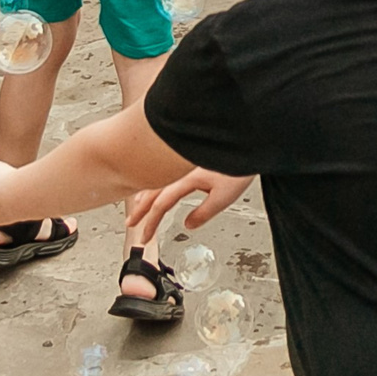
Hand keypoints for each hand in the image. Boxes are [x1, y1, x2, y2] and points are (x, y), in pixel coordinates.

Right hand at [131, 168, 254, 245]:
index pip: (161, 204)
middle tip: (130, 224)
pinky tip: (155, 186)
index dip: (151, 222)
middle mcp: (180, 169)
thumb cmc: (239, 164)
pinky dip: (154, 183)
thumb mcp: (225, 196)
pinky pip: (164, 173)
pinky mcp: (188, 159)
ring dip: (145, 196)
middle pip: (153, 191)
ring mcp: (183, 163)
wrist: (245, 138)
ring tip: (137, 208)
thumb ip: (204, 212)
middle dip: (140, 210)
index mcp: (186, 178)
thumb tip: (188, 225)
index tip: (145, 237)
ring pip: (156, 180)